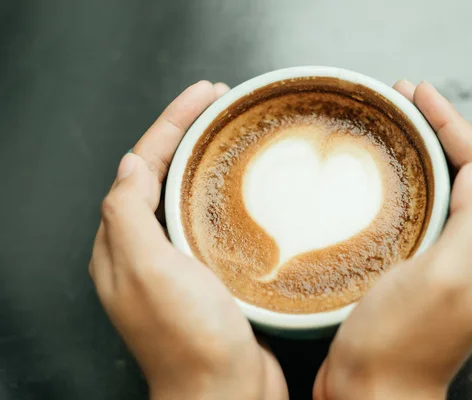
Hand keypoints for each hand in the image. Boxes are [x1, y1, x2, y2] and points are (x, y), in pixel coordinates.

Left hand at [89, 81, 287, 399]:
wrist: (227, 393)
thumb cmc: (189, 340)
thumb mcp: (146, 271)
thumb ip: (128, 215)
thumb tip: (132, 164)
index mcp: (123, 245)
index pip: (140, 166)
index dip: (170, 124)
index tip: (204, 93)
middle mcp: (145, 252)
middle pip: (162, 175)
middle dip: (187, 133)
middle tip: (220, 104)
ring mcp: (178, 264)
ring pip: (186, 196)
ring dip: (206, 160)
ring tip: (233, 133)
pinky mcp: (209, 276)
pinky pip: (210, 222)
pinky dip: (224, 195)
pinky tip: (245, 189)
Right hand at [314, 81, 471, 399]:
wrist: (371, 393)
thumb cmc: (398, 343)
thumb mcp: (443, 279)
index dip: (455, 125)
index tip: (421, 94)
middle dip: (443, 129)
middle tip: (408, 98)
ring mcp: (452, 264)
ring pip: (450, 190)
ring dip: (430, 151)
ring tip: (399, 122)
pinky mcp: (423, 272)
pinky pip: (428, 213)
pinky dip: (414, 182)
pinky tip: (392, 175)